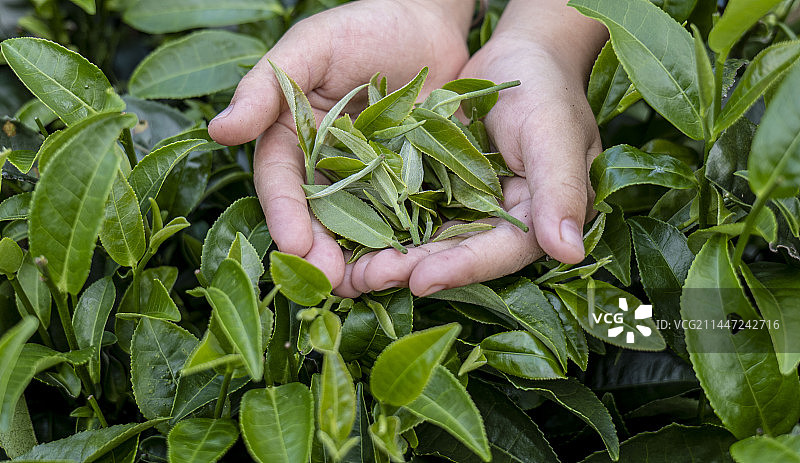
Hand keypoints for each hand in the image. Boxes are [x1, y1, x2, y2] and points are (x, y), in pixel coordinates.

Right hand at [208, 0, 471, 295]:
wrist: (429, 24)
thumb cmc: (363, 26)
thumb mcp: (310, 46)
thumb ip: (266, 86)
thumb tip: (219, 130)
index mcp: (294, 141)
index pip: (283, 185)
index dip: (286, 216)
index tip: (293, 245)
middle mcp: (328, 169)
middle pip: (320, 220)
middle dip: (322, 254)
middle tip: (330, 284)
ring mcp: (372, 182)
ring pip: (362, 230)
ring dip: (363, 262)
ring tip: (372, 286)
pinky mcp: (413, 186)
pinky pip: (410, 220)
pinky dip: (409, 244)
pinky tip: (414, 265)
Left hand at [348, 21, 606, 295]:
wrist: (518, 56)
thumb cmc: (546, 88)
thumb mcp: (555, 133)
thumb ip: (561, 189)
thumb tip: (570, 251)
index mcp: (537, 218)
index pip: (499, 253)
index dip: (461, 269)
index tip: (421, 281)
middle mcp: (499, 222)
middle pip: (455, 254)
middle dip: (412, 270)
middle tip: (367, 280)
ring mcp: (464, 206)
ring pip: (425, 240)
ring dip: (388, 256)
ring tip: (347, 273)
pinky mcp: (436, 188)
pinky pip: (406, 210)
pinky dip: (378, 222)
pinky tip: (344, 235)